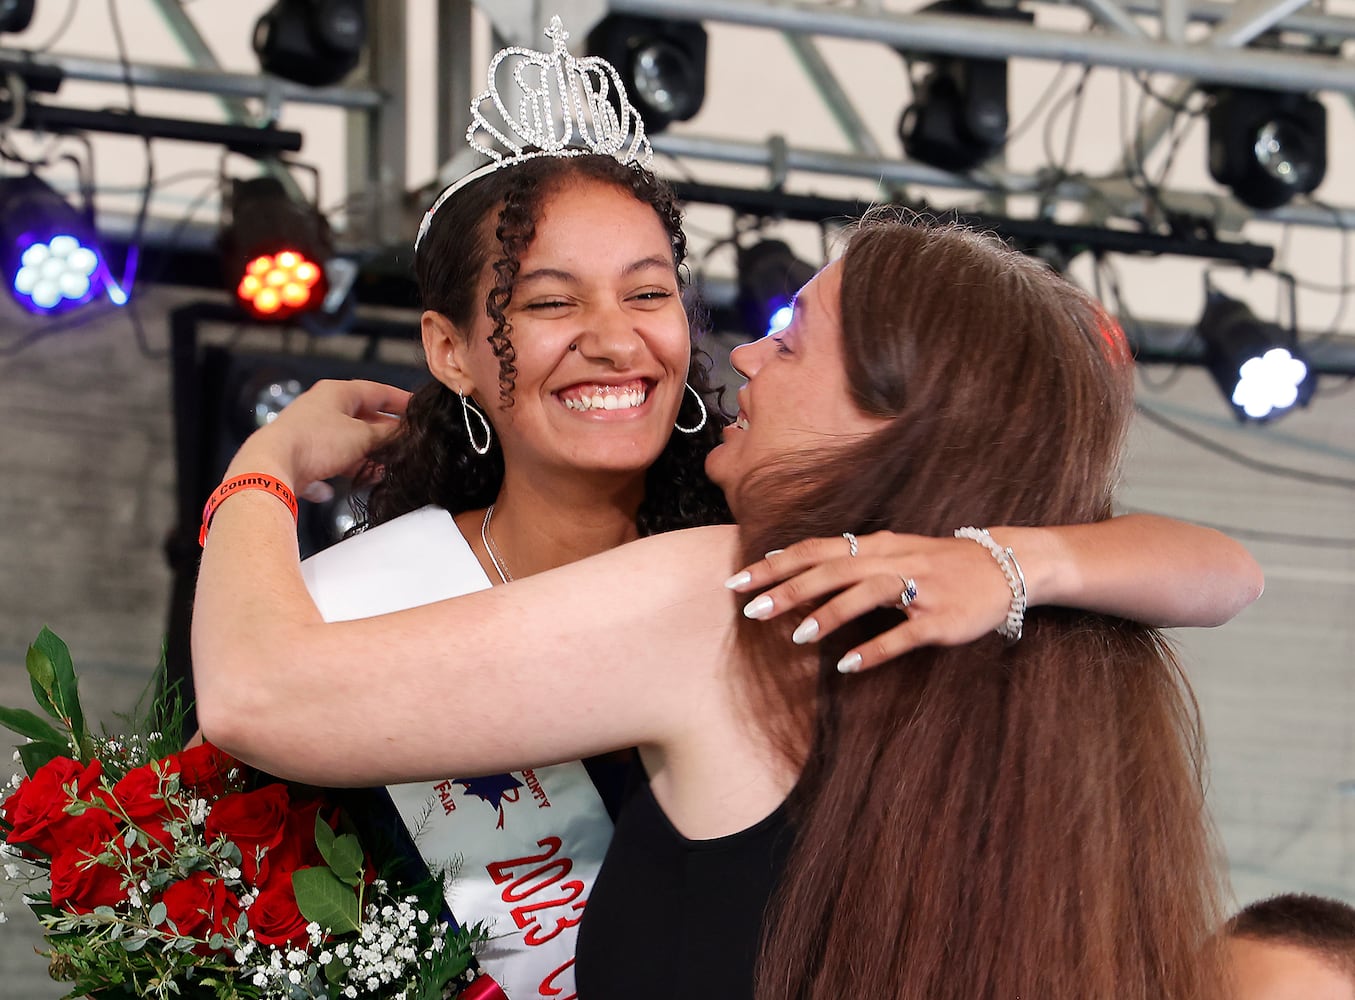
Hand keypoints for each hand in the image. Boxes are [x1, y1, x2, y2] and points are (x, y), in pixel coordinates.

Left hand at [226, 379, 409, 491]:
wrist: (272, 467)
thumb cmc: (315, 442)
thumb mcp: (362, 436)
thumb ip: (389, 434)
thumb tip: (407, 431)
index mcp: (337, 393)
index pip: (378, 391)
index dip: (401, 401)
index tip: (419, 410)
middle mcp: (322, 409)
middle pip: (363, 419)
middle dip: (385, 434)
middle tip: (407, 445)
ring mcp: (311, 432)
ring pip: (348, 443)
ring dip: (367, 457)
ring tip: (385, 471)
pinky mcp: (301, 456)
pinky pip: (328, 464)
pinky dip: (341, 473)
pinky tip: (345, 487)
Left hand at [726, 531, 1015, 672]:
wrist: (1005, 565)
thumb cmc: (937, 563)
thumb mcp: (890, 554)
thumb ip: (845, 560)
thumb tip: (792, 568)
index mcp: (875, 546)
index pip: (815, 550)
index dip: (774, 564)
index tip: (736, 580)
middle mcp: (892, 561)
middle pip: (832, 568)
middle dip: (789, 589)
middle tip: (750, 610)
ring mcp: (918, 588)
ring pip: (866, 593)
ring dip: (830, 614)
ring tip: (796, 637)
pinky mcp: (941, 618)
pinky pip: (904, 634)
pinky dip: (875, 649)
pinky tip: (848, 666)